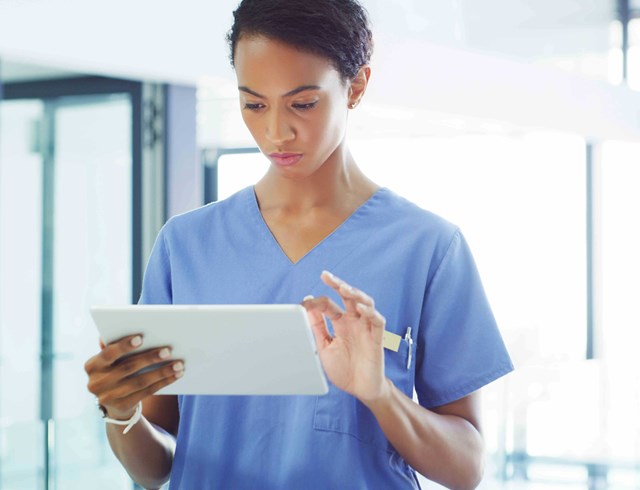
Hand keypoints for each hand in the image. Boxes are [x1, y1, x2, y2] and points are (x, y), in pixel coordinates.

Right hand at [84, 335, 183, 419]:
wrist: (112, 400)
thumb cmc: (115, 369)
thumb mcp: (111, 359)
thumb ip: (115, 344)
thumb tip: (122, 325)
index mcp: (92, 366)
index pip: (108, 354)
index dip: (124, 346)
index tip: (141, 338)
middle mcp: (96, 383)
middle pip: (127, 368)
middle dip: (150, 358)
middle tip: (168, 350)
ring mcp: (108, 397)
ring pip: (140, 382)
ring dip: (162, 372)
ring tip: (179, 364)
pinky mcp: (122, 406)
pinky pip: (146, 392)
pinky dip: (163, 382)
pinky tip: (175, 375)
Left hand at [302, 271, 389, 403]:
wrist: (361, 389)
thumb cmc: (344, 370)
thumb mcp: (324, 347)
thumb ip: (317, 328)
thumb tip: (306, 308)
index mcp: (340, 324)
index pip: (330, 305)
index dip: (317, 301)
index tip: (304, 303)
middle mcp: (354, 322)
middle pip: (349, 297)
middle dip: (338, 284)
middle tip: (327, 276)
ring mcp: (366, 328)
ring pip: (365, 303)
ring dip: (354, 294)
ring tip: (343, 288)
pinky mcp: (376, 338)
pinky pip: (377, 321)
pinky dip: (369, 313)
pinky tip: (359, 308)